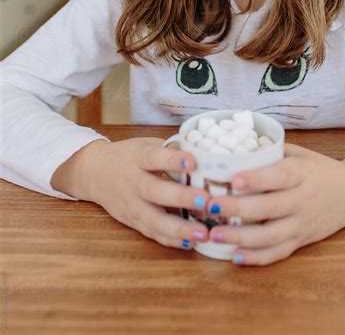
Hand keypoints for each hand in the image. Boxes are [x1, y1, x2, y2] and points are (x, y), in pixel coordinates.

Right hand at [52, 137, 211, 251]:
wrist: (95, 173)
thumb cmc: (130, 156)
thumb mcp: (147, 144)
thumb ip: (171, 149)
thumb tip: (202, 151)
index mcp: (139, 158)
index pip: (155, 158)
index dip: (173, 160)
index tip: (193, 161)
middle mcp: (133, 182)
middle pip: (155, 191)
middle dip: (181, 198)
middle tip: (205, 200)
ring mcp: (131, 205)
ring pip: (153, 220)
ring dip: (179, 229)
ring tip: (203, 233)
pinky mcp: (132, 221)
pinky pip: (152, 233)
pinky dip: (170, 240)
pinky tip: (190, 242)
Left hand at [204, 143, 344, 265]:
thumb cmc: (317, 169)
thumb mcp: (298, 154)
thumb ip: (270, 152)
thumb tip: (232, 149)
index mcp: (302, 173)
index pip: (279, 176)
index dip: (256, 179)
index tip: (233, 179)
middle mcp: (303, 200)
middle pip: (270, 208)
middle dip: (238, 209)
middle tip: (210, 205)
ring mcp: (303, 223)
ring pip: (271, 236)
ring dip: (240, 237)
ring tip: (214, 234)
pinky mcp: (302, 241)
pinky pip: (278, 253)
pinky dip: (256, 257)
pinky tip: (234, 255)